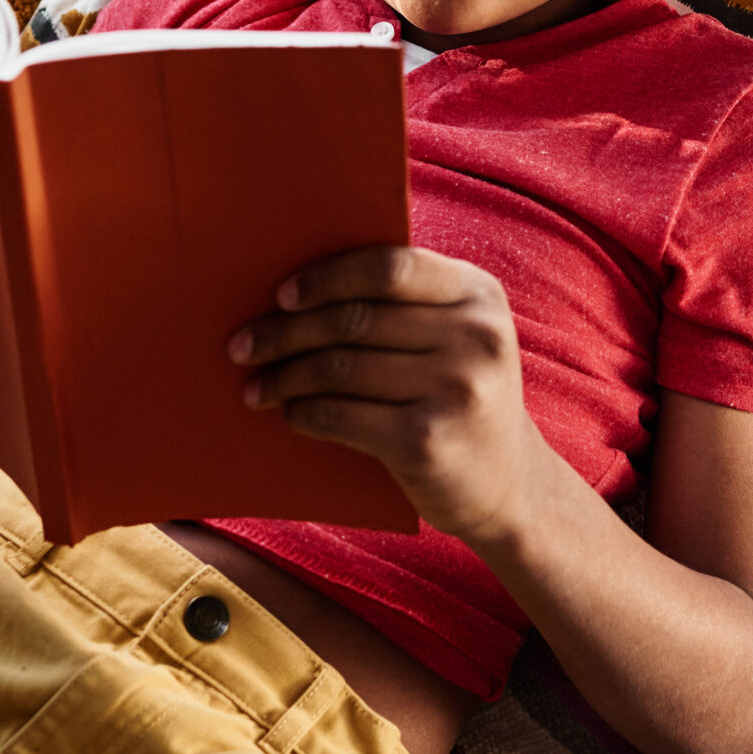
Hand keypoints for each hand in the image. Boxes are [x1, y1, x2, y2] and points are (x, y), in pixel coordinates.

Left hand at [229, 246, 544, 542]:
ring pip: (340, 367)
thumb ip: (409, 305)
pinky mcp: (428, 441)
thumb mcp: (460, 338)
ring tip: (256, 386)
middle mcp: (475, 336)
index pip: (390, 266)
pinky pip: (340, 415)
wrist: (509, 486)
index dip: (328, 277)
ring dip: (285, 376)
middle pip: (355, 319)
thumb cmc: (461, 398)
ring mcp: (456, 389)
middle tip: (243, 345)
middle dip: (287, 332)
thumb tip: (300, 289)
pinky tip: (289, 414)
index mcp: (479, 294)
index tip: (282, 295)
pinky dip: (303, 413)